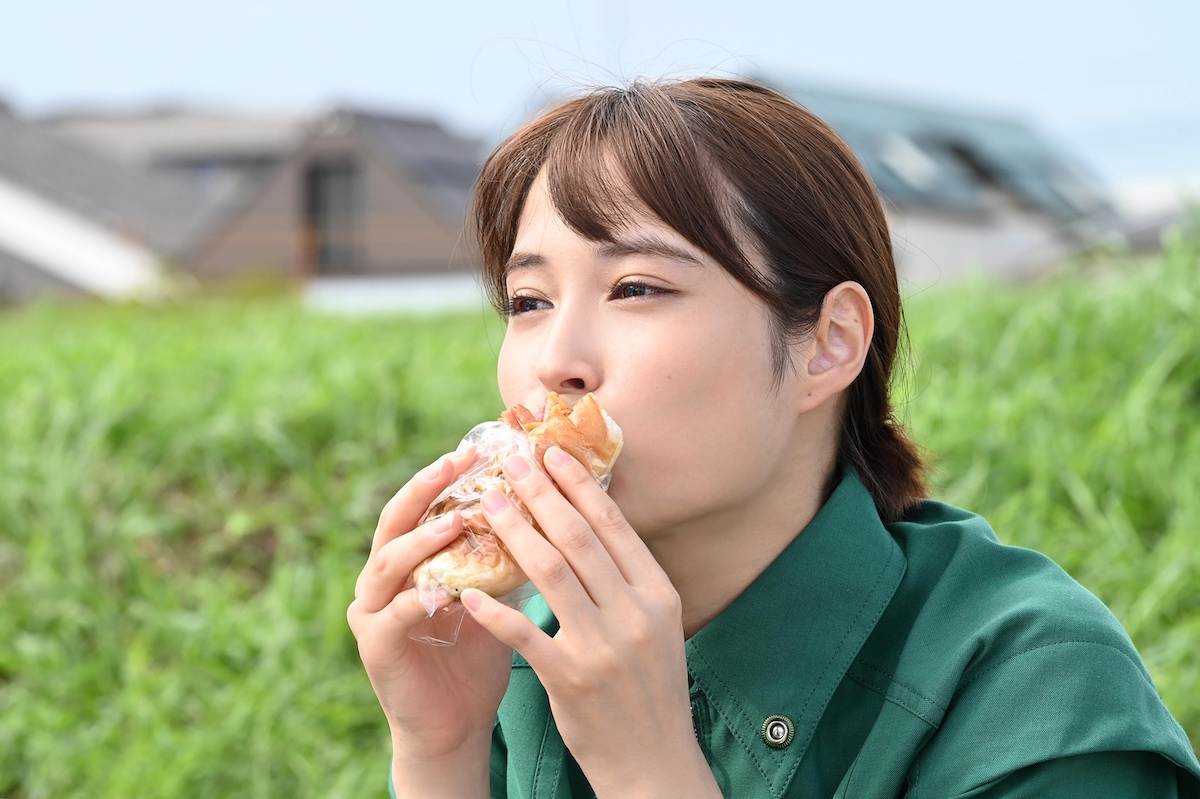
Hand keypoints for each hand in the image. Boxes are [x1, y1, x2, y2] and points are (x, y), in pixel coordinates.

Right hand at [347, 451, 512, 793]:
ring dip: (422, 539)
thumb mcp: (497, 594)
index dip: (448, 474)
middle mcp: (383, 577)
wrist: (457, 723)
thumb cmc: (481, 654)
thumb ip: (507, 553)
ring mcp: (371, 611)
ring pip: (388, 562)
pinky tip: (445, 589)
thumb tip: (553, 502)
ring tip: (454, 520)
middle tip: (455, 462)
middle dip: (425, 488)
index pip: (424, 503)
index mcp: (412, 558)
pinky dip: (419, 599)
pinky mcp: (374, 647)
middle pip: (395, 519)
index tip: (480, 446)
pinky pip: (393, 615)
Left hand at [461, 446, 719, 797]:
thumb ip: (628, 580)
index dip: (579, 486)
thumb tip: (594, 521)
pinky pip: (524, 632)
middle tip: (511, 462)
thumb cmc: (648, 689)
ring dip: (513, 531)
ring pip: (549, 572)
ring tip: (486, 502)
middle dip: (540, 494)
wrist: (654, 762)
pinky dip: (494, 607)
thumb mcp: (655, 627)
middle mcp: (634, 614)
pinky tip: (469, 586)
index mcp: (658, 594)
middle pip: (578, 539)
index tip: (551, 453)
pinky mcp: (570, 679)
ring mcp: (603, 647)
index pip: (614, 527)